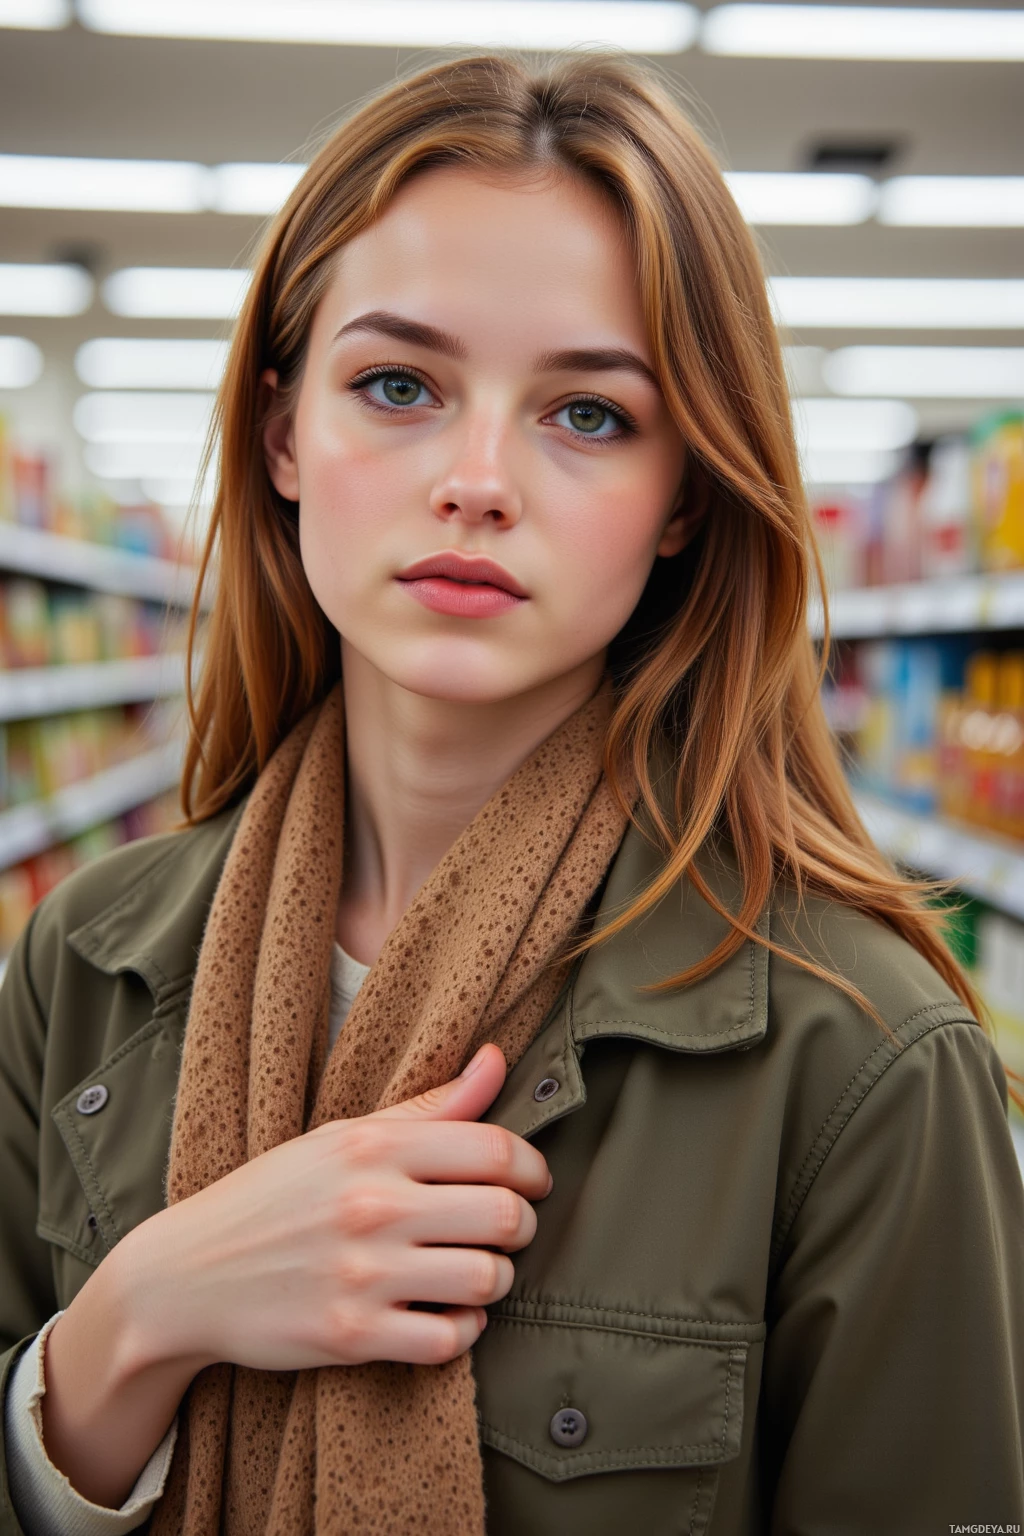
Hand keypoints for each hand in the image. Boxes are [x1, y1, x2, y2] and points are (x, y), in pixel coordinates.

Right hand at [120, 1043, 549, 1373]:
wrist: (186, 1275)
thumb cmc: (274, 1197)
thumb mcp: (344, 1137)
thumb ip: (430, 1106)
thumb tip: (498, 1062)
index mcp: (372, 1146)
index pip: (496, 1150)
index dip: (533, 1169)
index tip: (533, 1182)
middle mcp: (372, 1205)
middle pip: (505, 1217)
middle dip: (521, 1227)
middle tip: (506, 1231)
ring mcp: (361, 1275)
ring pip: (486, 1280)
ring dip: (495, 1281)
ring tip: (474, 1273)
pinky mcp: (351, 1336)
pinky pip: (448, 1341)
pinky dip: (461, 1331)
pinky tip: (445, 1315)